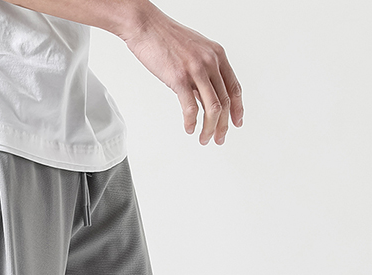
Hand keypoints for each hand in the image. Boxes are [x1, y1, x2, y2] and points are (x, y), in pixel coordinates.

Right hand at [117, 4, 243, 144]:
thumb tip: (204, 96)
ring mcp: (196, 70)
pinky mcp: (179, 78)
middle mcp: (210, 62)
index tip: (236, 123)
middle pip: (225, 102)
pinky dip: (191, 122)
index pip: (234, 88)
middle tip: (219, 139)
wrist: (147, 26)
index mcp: (217, 55)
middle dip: (223, 125)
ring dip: (209, 128)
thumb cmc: (165, 39)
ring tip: (204, 139)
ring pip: (212, 108)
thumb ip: (202, 73)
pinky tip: (189, 129)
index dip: (237, 109)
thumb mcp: (193, 52)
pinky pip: (191, 107)